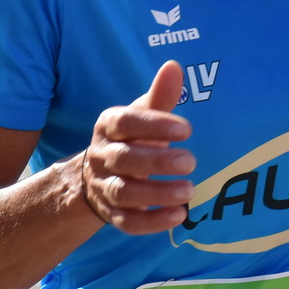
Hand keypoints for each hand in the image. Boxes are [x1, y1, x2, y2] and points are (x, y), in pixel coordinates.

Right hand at [78, 61, 195, 234]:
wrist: (97, 176)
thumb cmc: (131, 138)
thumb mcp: (142, 115)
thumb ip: (159, 96)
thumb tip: (173, 66)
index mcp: (108, 126)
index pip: (125, 124)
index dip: (154, 125)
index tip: (187, 129)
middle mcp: (101, 157)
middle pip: (124, 160)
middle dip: (157, 162)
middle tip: (191, 161)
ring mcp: (104, 187)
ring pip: (124, 193)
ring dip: (156, 194)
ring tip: (189, 190)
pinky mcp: (111, 214)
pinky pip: (127, 222)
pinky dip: (152, 222)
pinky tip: (179, 216)